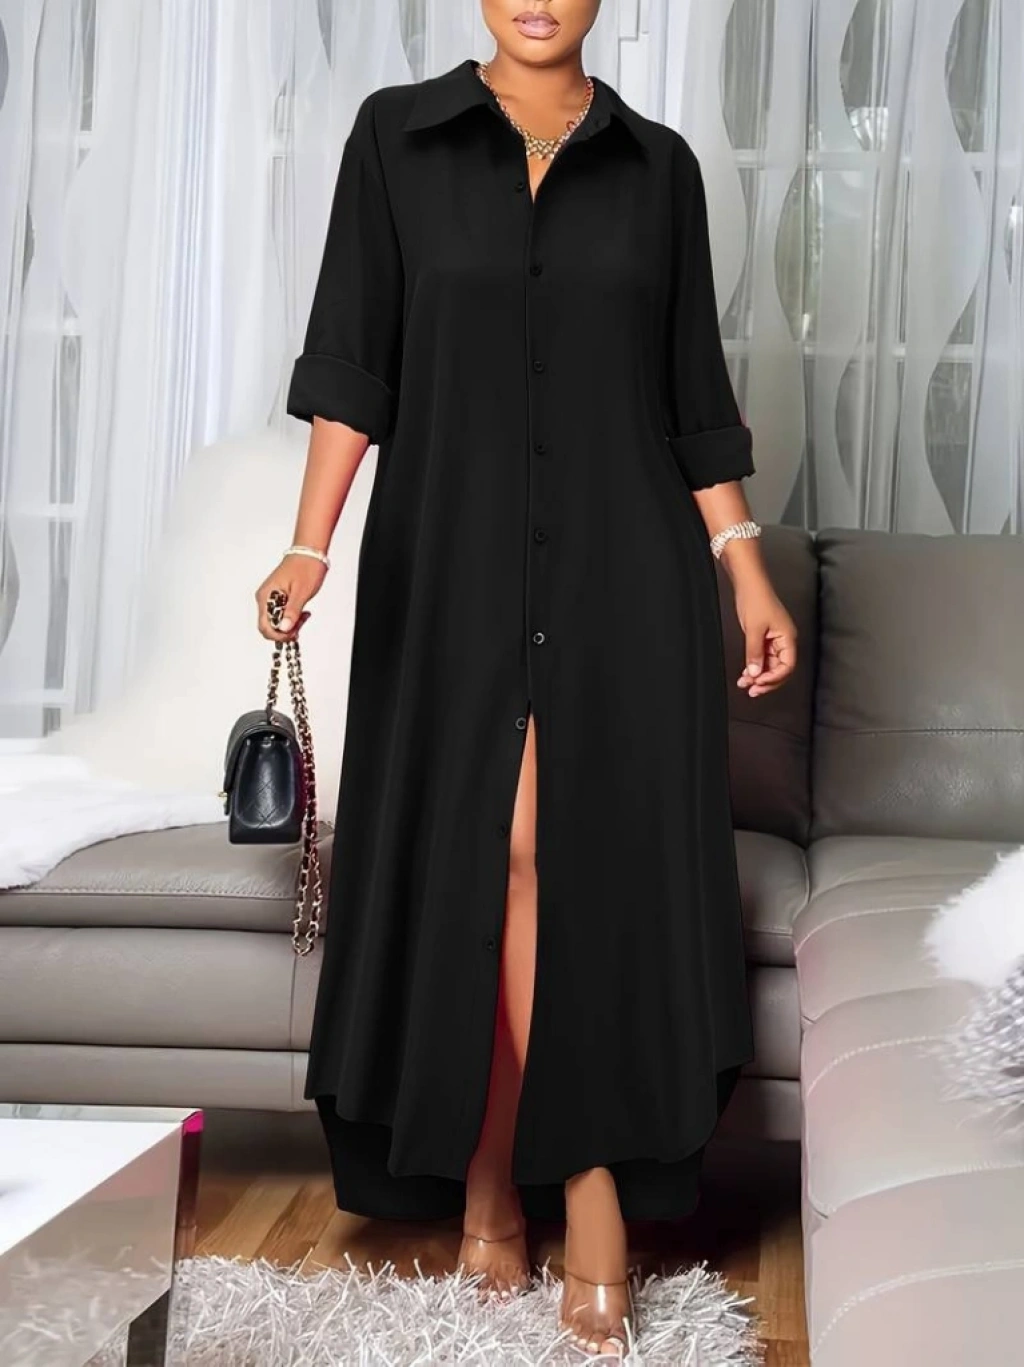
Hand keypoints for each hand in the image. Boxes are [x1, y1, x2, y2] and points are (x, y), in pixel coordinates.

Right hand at [255, 555, 326, 641]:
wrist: (309, 554)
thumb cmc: (305, 567)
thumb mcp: (301, 592)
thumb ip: (292, 611)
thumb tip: (284, 628)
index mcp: (266, 596)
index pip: (264, 626)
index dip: (278, 635)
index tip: (294, 633)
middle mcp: (264, 598)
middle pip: (269, 627)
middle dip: (285, 631)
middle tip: (301, 623)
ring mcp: (270, 598)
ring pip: (276, 622)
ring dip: (290, 625)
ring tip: (304, 616)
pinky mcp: (277, 598)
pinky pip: (281, 615)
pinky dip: (291, 618)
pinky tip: (302, 613)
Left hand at [733, 580, 797, 697]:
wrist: (749, 584)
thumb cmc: (756, 600)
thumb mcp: (754, 629)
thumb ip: (754, 653)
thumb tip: (754, 673)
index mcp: (788, 638)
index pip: (787, 666)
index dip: (775, 678)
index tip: (759, 683)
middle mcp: (784, 641)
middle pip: (780, 669)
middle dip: (766, 681)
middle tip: (752, 690)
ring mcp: (774, 641)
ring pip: (770, 666)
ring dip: (758, 676)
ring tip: (744, 684)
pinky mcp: (764, 639)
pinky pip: (762, 659)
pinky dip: (754, 668)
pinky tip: (745, 675)